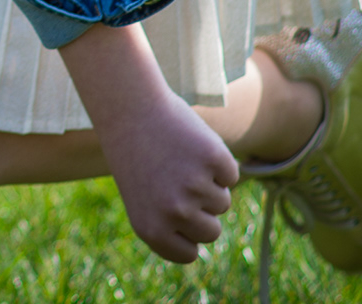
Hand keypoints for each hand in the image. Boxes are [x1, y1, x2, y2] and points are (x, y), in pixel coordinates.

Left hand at [60, 23, 238, 262]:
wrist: (130, 109)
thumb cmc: (137, 155)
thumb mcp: (145, 200)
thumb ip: (171, 226)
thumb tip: (204, 240)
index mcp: (151, 229)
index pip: (190, 253)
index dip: (186, 232)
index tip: (172, 210)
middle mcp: (174, 213)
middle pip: (211, 231)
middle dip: (201, 210)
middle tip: (175, 181)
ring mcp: (196, 187)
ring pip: (222, 202)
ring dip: (208, 182)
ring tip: (177, 160)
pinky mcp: (214, 160)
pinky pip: (231, 175)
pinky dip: (218, 161)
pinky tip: (190, 145)